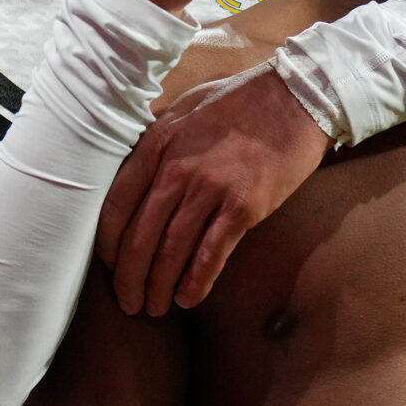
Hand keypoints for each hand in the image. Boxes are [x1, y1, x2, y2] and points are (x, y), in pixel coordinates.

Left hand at [97, 62, 331, 314]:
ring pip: (172, 252)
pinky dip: (196, 282)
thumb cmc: (241, 99)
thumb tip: (132, 167)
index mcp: (157, 144)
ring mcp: (211, 189)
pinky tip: (187, 299)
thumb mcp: (185, 107)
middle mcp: (178, 169)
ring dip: (159, 287)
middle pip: (140, 238)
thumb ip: (157, 139)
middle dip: (130, 278)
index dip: (108, 245)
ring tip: (154, 308)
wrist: (297, 97)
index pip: (116, 207)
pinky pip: (211, 254)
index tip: (110, 266)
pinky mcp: (245, 206)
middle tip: (129, 302)